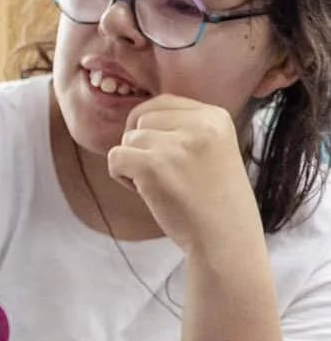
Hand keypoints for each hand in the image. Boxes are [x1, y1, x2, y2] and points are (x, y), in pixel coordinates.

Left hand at [107, 95, 265, 261]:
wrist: (225, 238)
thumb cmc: (213, 197)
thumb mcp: (211, 147)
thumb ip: (182, 127)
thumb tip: (136, 116)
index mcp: (215, 116)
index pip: (162, 103)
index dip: (152, 128)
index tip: (168, 156)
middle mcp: (199, 125)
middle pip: (141, 119)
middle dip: (141, 145)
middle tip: (164, 173)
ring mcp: (176, 145)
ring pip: (127, 139)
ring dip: (133, 163)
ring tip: (161, 184)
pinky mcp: (153, 166)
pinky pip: (115, 158)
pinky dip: (122, 177)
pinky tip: (147, 192)